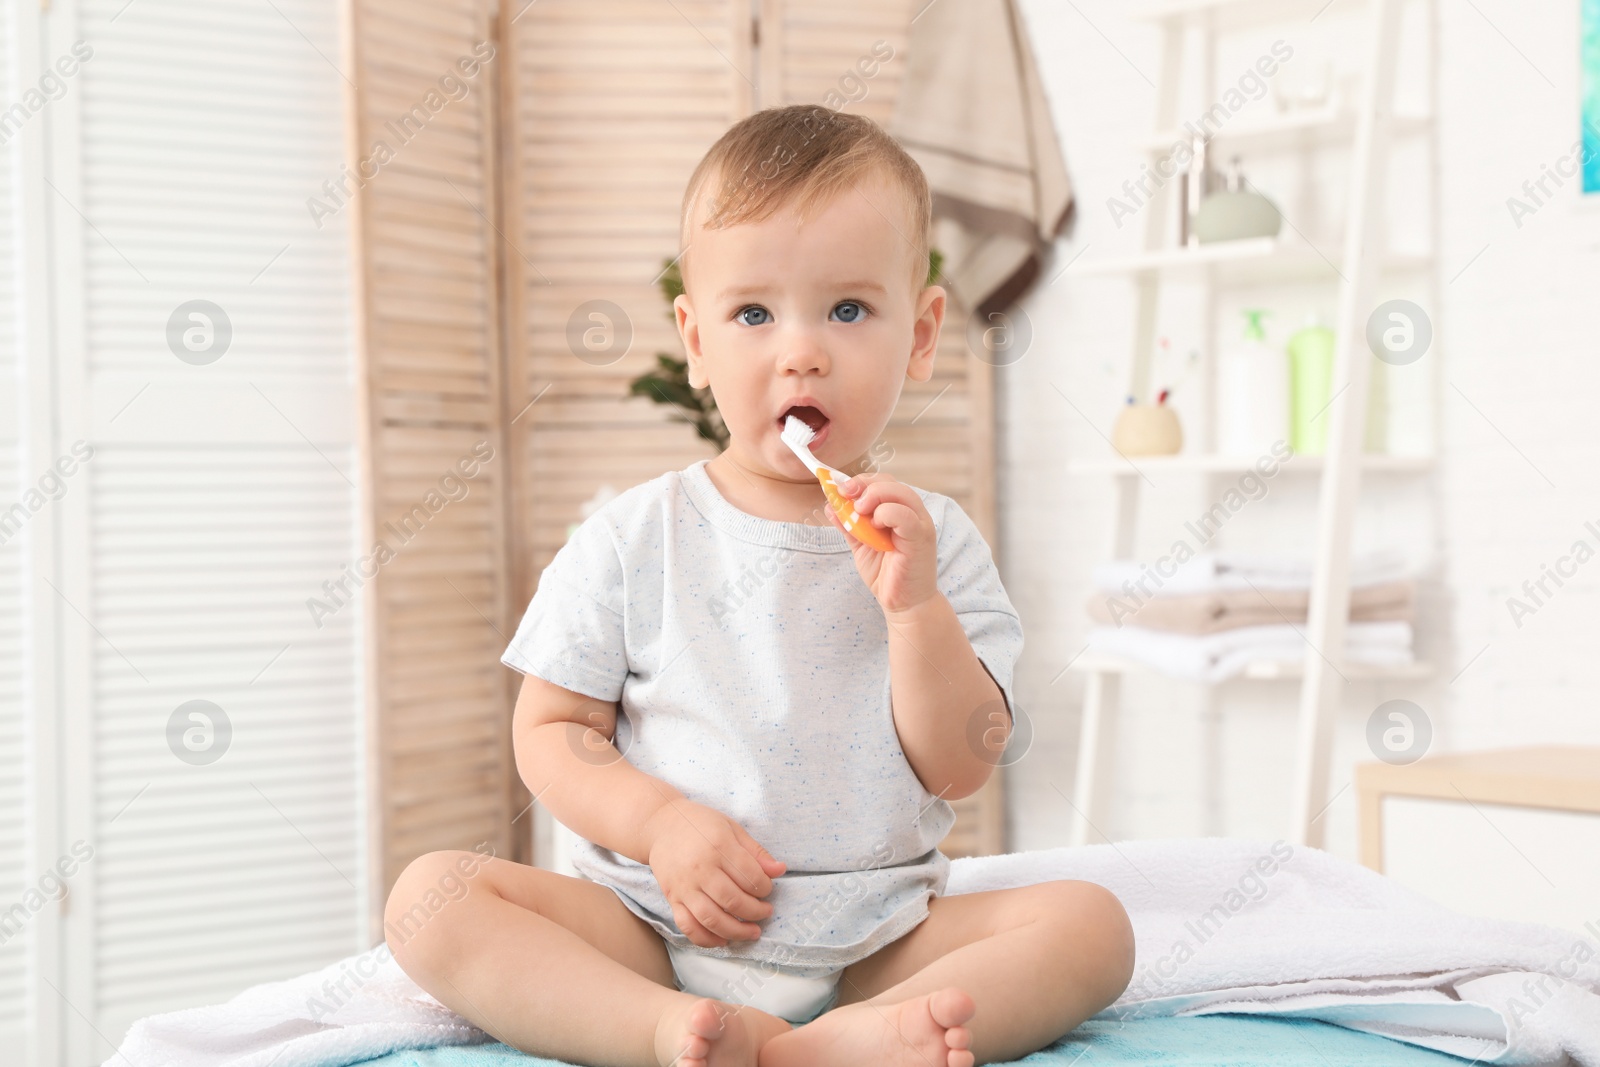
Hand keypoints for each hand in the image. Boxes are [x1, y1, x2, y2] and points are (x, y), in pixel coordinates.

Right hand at [643, 798, 786, 947]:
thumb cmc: (700, 824)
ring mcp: (684, 887)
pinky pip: (688, 926)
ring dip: (736, 931)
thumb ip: (756, 852)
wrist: (662, 826)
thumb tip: (780, 870)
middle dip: (756, 912)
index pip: (750, 876)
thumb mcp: (731, 828)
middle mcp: (700, 869)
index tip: (768, 889)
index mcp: (718, 846)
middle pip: (733, 901)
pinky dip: (706, 939)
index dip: (765, 887)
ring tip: (752, 932)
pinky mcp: (672, 899)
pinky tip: (723, 940)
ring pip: (712, 919)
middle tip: (766, 912)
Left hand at [829, 472, 938, 613]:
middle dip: (863, 484)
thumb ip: (848, 525)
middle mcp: (913, 513)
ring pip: (900, 492)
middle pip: (890, 482)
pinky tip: (874, 526)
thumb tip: (830, 506)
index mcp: (899, 511)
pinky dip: (885, 514)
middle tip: (844, 494)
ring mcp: (920, 523)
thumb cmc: (886, 574)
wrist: (904, 604)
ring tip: (858, 511)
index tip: (838, 488)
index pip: (882, 482)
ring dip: (873, 496)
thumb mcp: (861, 545)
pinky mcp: (921, 538)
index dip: (859, 481)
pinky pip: (905, 515)